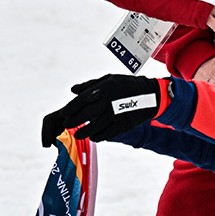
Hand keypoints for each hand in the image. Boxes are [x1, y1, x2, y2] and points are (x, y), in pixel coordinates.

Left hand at [42, 74, 161, 143]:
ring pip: (94, 127)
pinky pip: (106, 134)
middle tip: (67, 125)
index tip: (65, 113)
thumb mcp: (108, 79)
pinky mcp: (123, 125)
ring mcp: (115, 115)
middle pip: (85, 115)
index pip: (82, 100)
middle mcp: (108, 102)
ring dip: (83, 132)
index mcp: (104, 88)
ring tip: (77, 134)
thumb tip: (73, 90)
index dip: (71, 108)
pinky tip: (92, 136)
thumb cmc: (125, 85)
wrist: (149, 95)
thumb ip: (89, 85)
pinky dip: (97, 136)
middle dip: (73, 121)